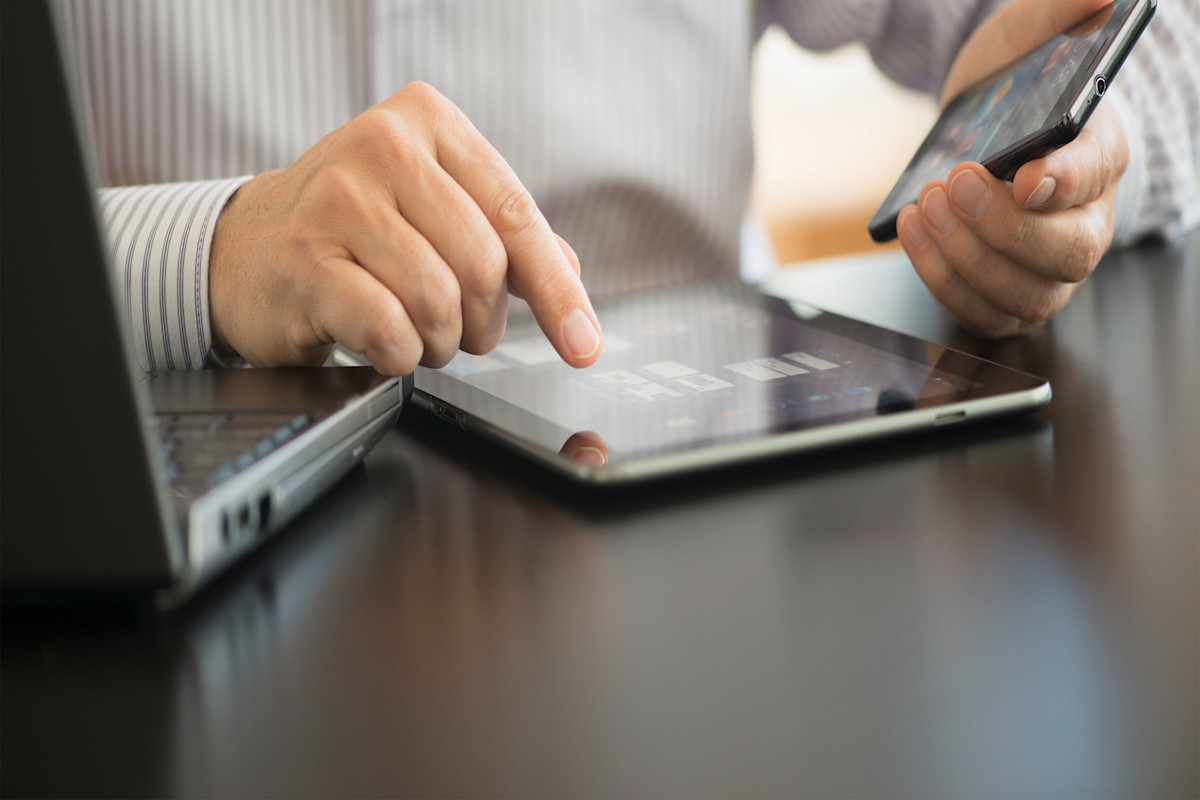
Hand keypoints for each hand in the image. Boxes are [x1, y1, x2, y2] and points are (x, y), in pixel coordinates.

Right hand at [209, 82, 601, 373]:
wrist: (241, 249)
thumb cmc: (349, 229)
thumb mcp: (430, 208)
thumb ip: (502, 234)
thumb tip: (569, 275)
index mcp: (426, 122)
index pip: (515, 213)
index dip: (557, 289)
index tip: (583, 342)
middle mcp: (381, 146)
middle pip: (483, 263)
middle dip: (483, 320)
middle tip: (461, 332)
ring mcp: (335, 201)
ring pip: (438, 299)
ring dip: (440, 341)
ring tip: (418, 335)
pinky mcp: (303, 260)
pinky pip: (389, 327)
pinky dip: (401, 355)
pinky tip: (386, 345)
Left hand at [897, 0, 1125, 336]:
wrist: (981, 125)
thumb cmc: (1011, 87)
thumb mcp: (1025, 38)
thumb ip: (1056, 15)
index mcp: (1102, 155)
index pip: (1095, 176)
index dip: (1063, 182)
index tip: (1026, 177)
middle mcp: (1086, 222)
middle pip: (1065, 252)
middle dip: (1000, 227)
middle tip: (952, 185)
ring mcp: (1048, 269)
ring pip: (1022, 293)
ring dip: (964, 256)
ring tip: (926, 206)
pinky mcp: (1006, 296)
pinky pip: (981, 312)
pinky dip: (941, 279)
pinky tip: (914, 233)